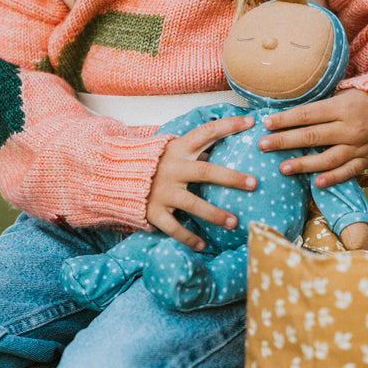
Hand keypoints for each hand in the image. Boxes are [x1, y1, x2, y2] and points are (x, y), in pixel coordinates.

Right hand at [147, 116, 257, 249]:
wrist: (114, 176)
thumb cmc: (154, 163)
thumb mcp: (172, 149)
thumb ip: (196, 149)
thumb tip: (227, 146)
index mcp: (179, 149)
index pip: (206, 132)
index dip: (228, 125)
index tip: (250, 122)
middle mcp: (173, 169)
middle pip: (206, 171)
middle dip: (231, 178)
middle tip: (253, 183)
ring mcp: (163, 191)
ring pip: (193, 203)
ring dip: (215, 214)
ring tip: (234, 222)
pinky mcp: (154, 211)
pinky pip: (174, 228)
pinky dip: (188, 238)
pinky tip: (202, 245)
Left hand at [259, 88, 367, 187]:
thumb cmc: (359, 101)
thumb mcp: (341, 95)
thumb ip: (318, 107)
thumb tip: (284, 114)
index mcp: (342, 108)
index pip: (308, 114)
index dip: (285, 119)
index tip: (265, 123)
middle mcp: (350, 128)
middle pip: (312, 136)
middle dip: (285, 141)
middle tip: (263, 145)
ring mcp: (359, 146)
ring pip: (328, 158)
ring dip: (304, 164)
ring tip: (282, 168)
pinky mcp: (366, 160)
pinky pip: (348, 172)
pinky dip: (332, 178)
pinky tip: (315, 183)